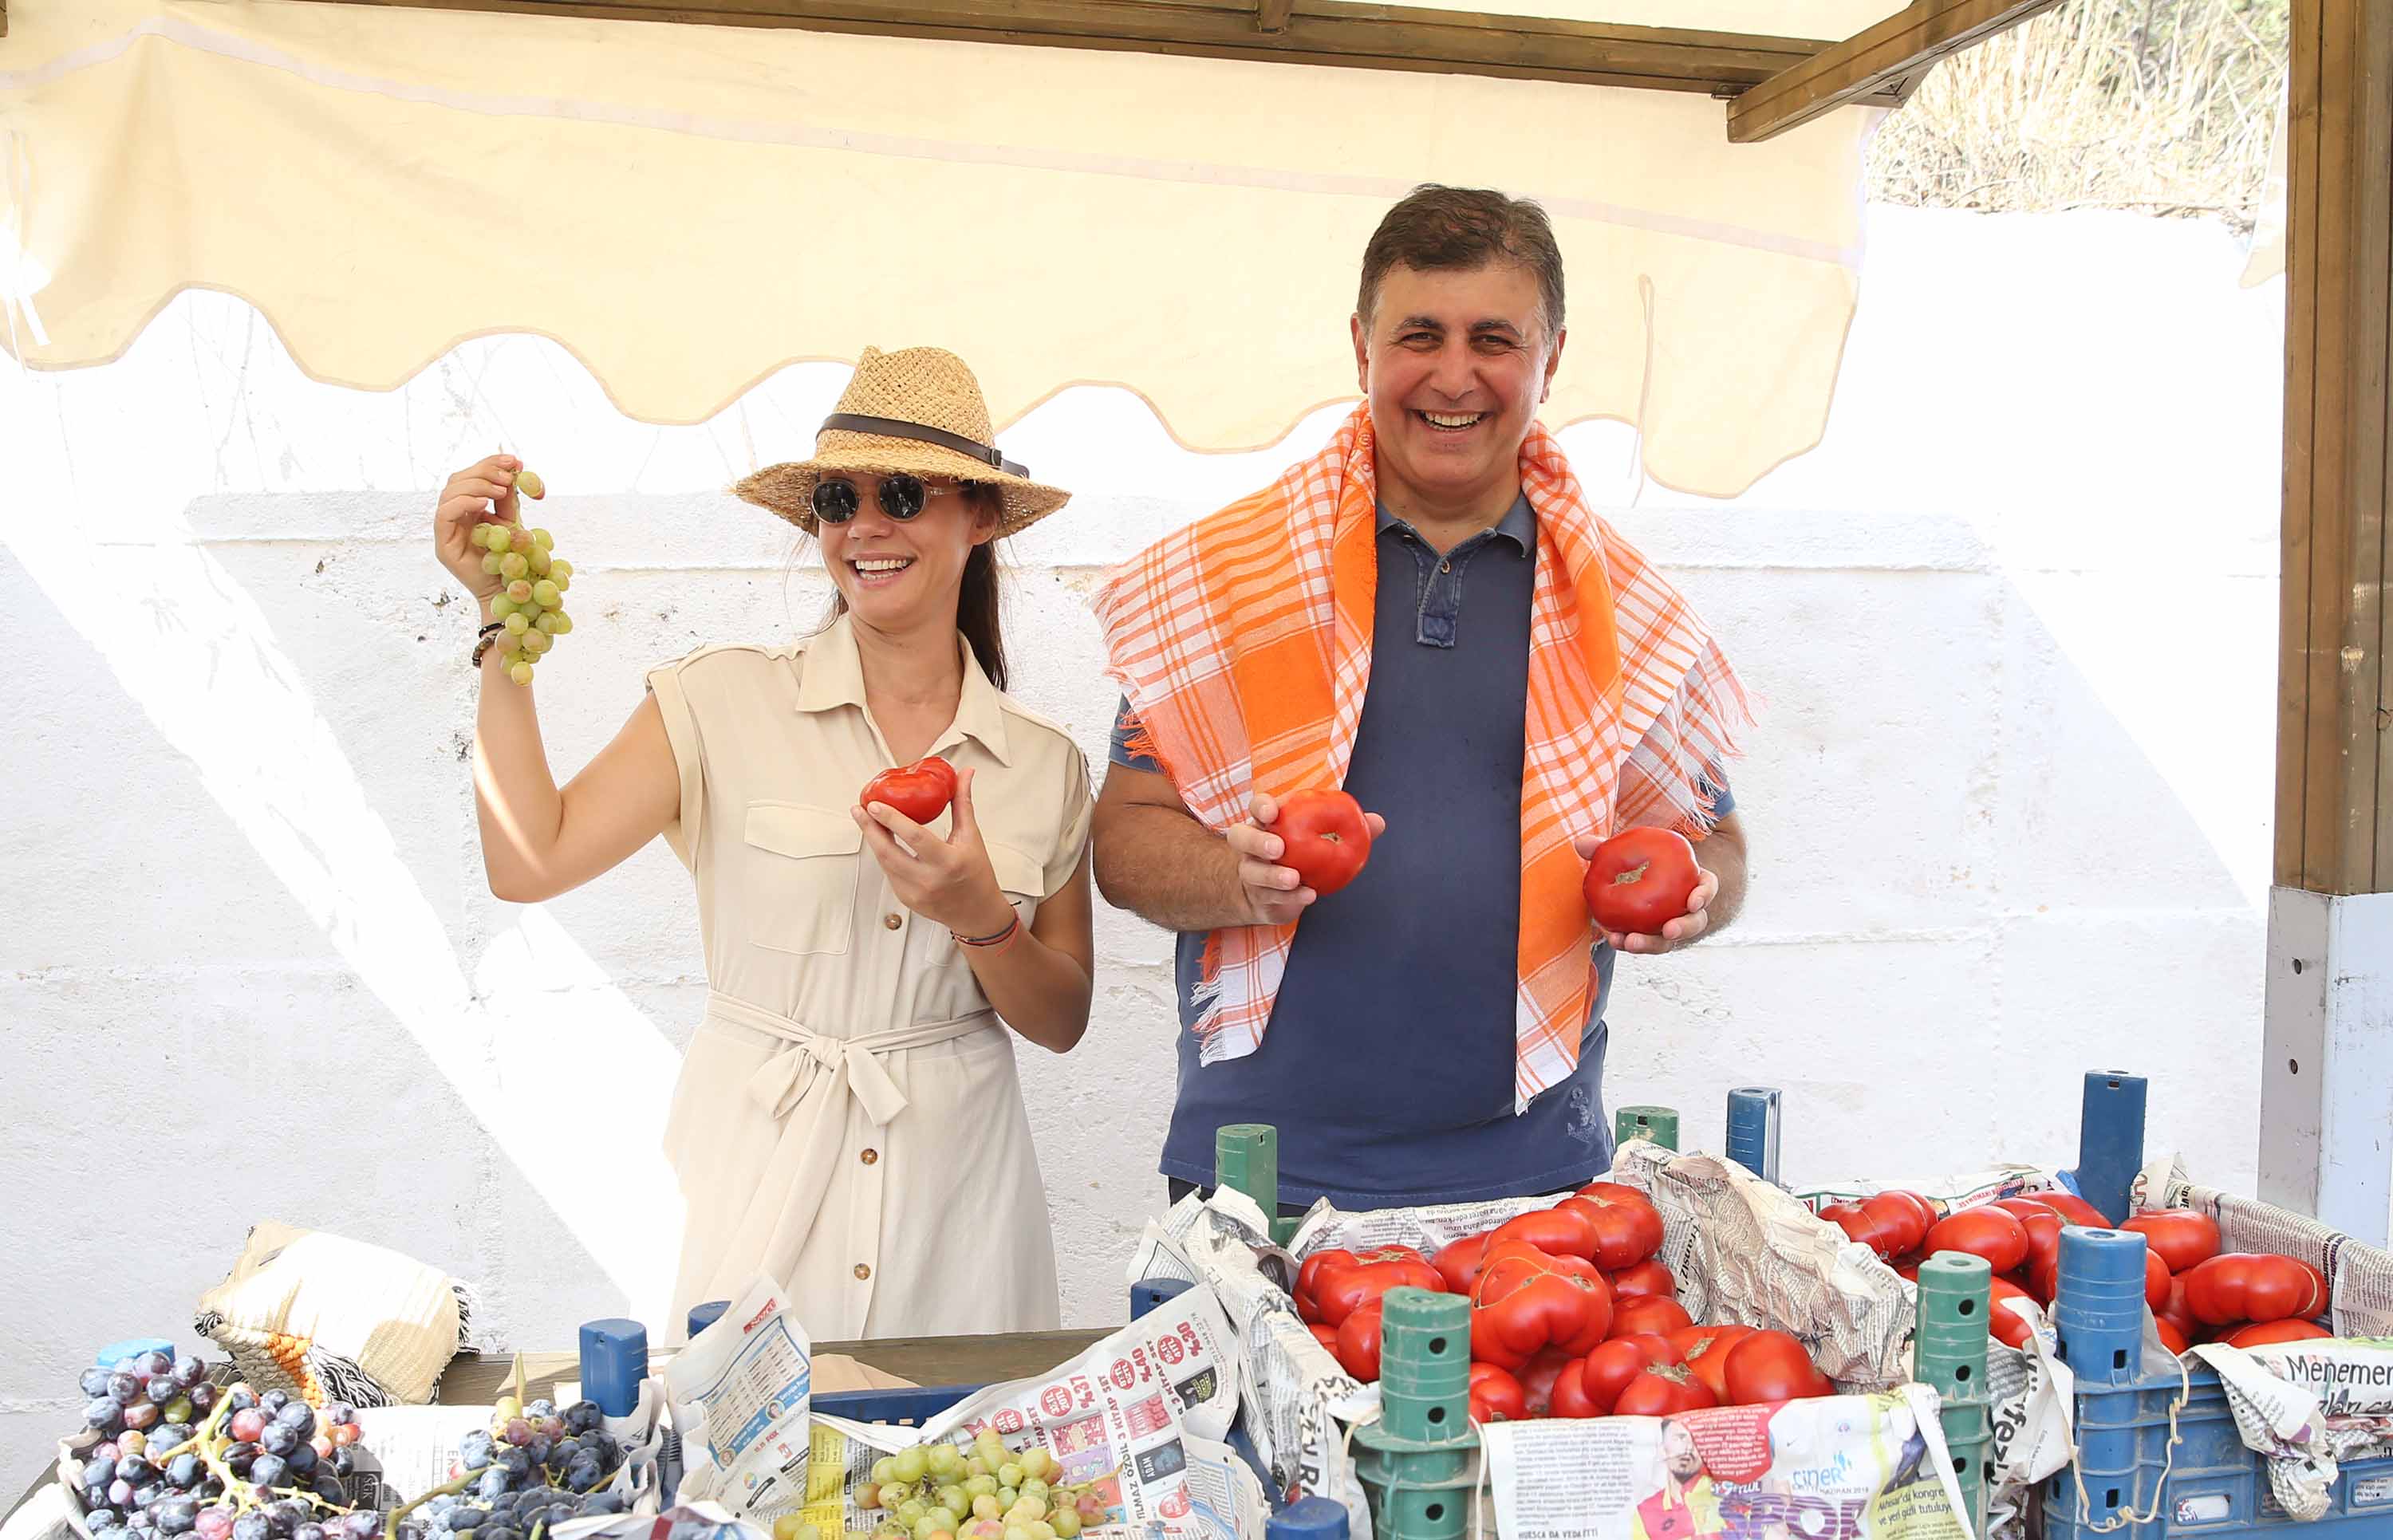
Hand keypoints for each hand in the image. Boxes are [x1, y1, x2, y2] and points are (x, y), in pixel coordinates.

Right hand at [435, 453, 521, 599]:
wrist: (511, 591)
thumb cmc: (511, 558)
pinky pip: (443, 515)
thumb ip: (509, 498)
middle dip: (484, 472)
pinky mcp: (443, 546)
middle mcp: (453, 516)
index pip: (470, 476)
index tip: (513, 460)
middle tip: (508, 475)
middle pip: (457, 480)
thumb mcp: (512, 522)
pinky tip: (482, 503)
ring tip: (500, 489)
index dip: (489, 463)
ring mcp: (446, 531)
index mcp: (468, 507)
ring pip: (448, 494)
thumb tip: (515, 469)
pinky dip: (462, 503)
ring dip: (475, 485)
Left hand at [855, 766, 1016, 937]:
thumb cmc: (977, 873)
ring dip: (873, 840)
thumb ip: (962, 803)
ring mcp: (915, 893)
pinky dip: (883, 855)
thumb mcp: (972, 837)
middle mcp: (930, 880)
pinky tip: (879, 840)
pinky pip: (889, 873)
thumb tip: (964, 774)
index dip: (892, 819)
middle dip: (869, 828)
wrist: (977, 912)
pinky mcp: (906, 900)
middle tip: (859, 809)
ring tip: (864, 820)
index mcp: (949, 862)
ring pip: (885, 863)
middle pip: (889, 852)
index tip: (875, 804)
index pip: (915, 837)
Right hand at [1228, 791, 1387, 926]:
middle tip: (1278, 848)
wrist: (1280, 892)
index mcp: (1268, 822)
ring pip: (1252, 871)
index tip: (1272, 812)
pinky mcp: (1259, 896)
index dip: (1261, 807)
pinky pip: (1270, 896)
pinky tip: (1309, 894)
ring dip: (1273, 875)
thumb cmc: (1305, 854)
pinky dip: (1290, 896)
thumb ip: (1350, 828)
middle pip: (1240, 836)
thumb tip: (1377, 822)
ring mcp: (1251, 871)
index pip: (1257, 807)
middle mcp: (1252, 845)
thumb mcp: (1325, 838)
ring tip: (1295, 877)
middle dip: (1257, 840)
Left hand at [1572, 832, 1717, 954]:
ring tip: (1631, 942)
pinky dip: (1628, 942)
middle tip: (1668, 930)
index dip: (1704, 895)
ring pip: (1667, 941)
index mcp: (1689, 881)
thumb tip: (1580, 843)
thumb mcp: (1623, 852)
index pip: (1707, 887)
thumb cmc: (1633, 862)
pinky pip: (1643, 943)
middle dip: (1683, 928)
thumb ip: (1605, 848)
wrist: (1628, 884)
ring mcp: (1669, 926)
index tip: (1693, 902)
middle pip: (1694, 922)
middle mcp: (1684, 908)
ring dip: (1651, 944)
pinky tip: (1614, 939)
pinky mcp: (1650, 938)